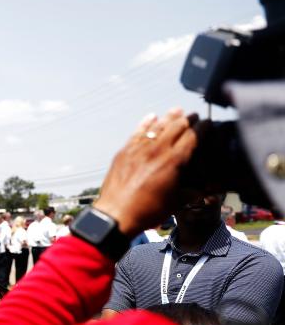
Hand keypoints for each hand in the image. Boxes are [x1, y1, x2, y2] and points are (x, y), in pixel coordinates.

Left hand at [93, 109, 197, 236]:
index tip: (208, 123)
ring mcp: (139, 149)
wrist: (116, 214)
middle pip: (176, 127)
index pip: (193, 137)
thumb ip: (191, 192)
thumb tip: (203, 190)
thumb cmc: (147, 211)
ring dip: (169, 117)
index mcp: (174, 161)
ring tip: (177, 110)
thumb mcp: (176, 203)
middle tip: (194, 115)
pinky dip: (146, 123)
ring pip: (157, 126)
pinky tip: (151, 116)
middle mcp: (157, 150)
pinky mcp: (124, 151)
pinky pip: (138, 132)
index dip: (202, 128)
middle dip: (188, 119)